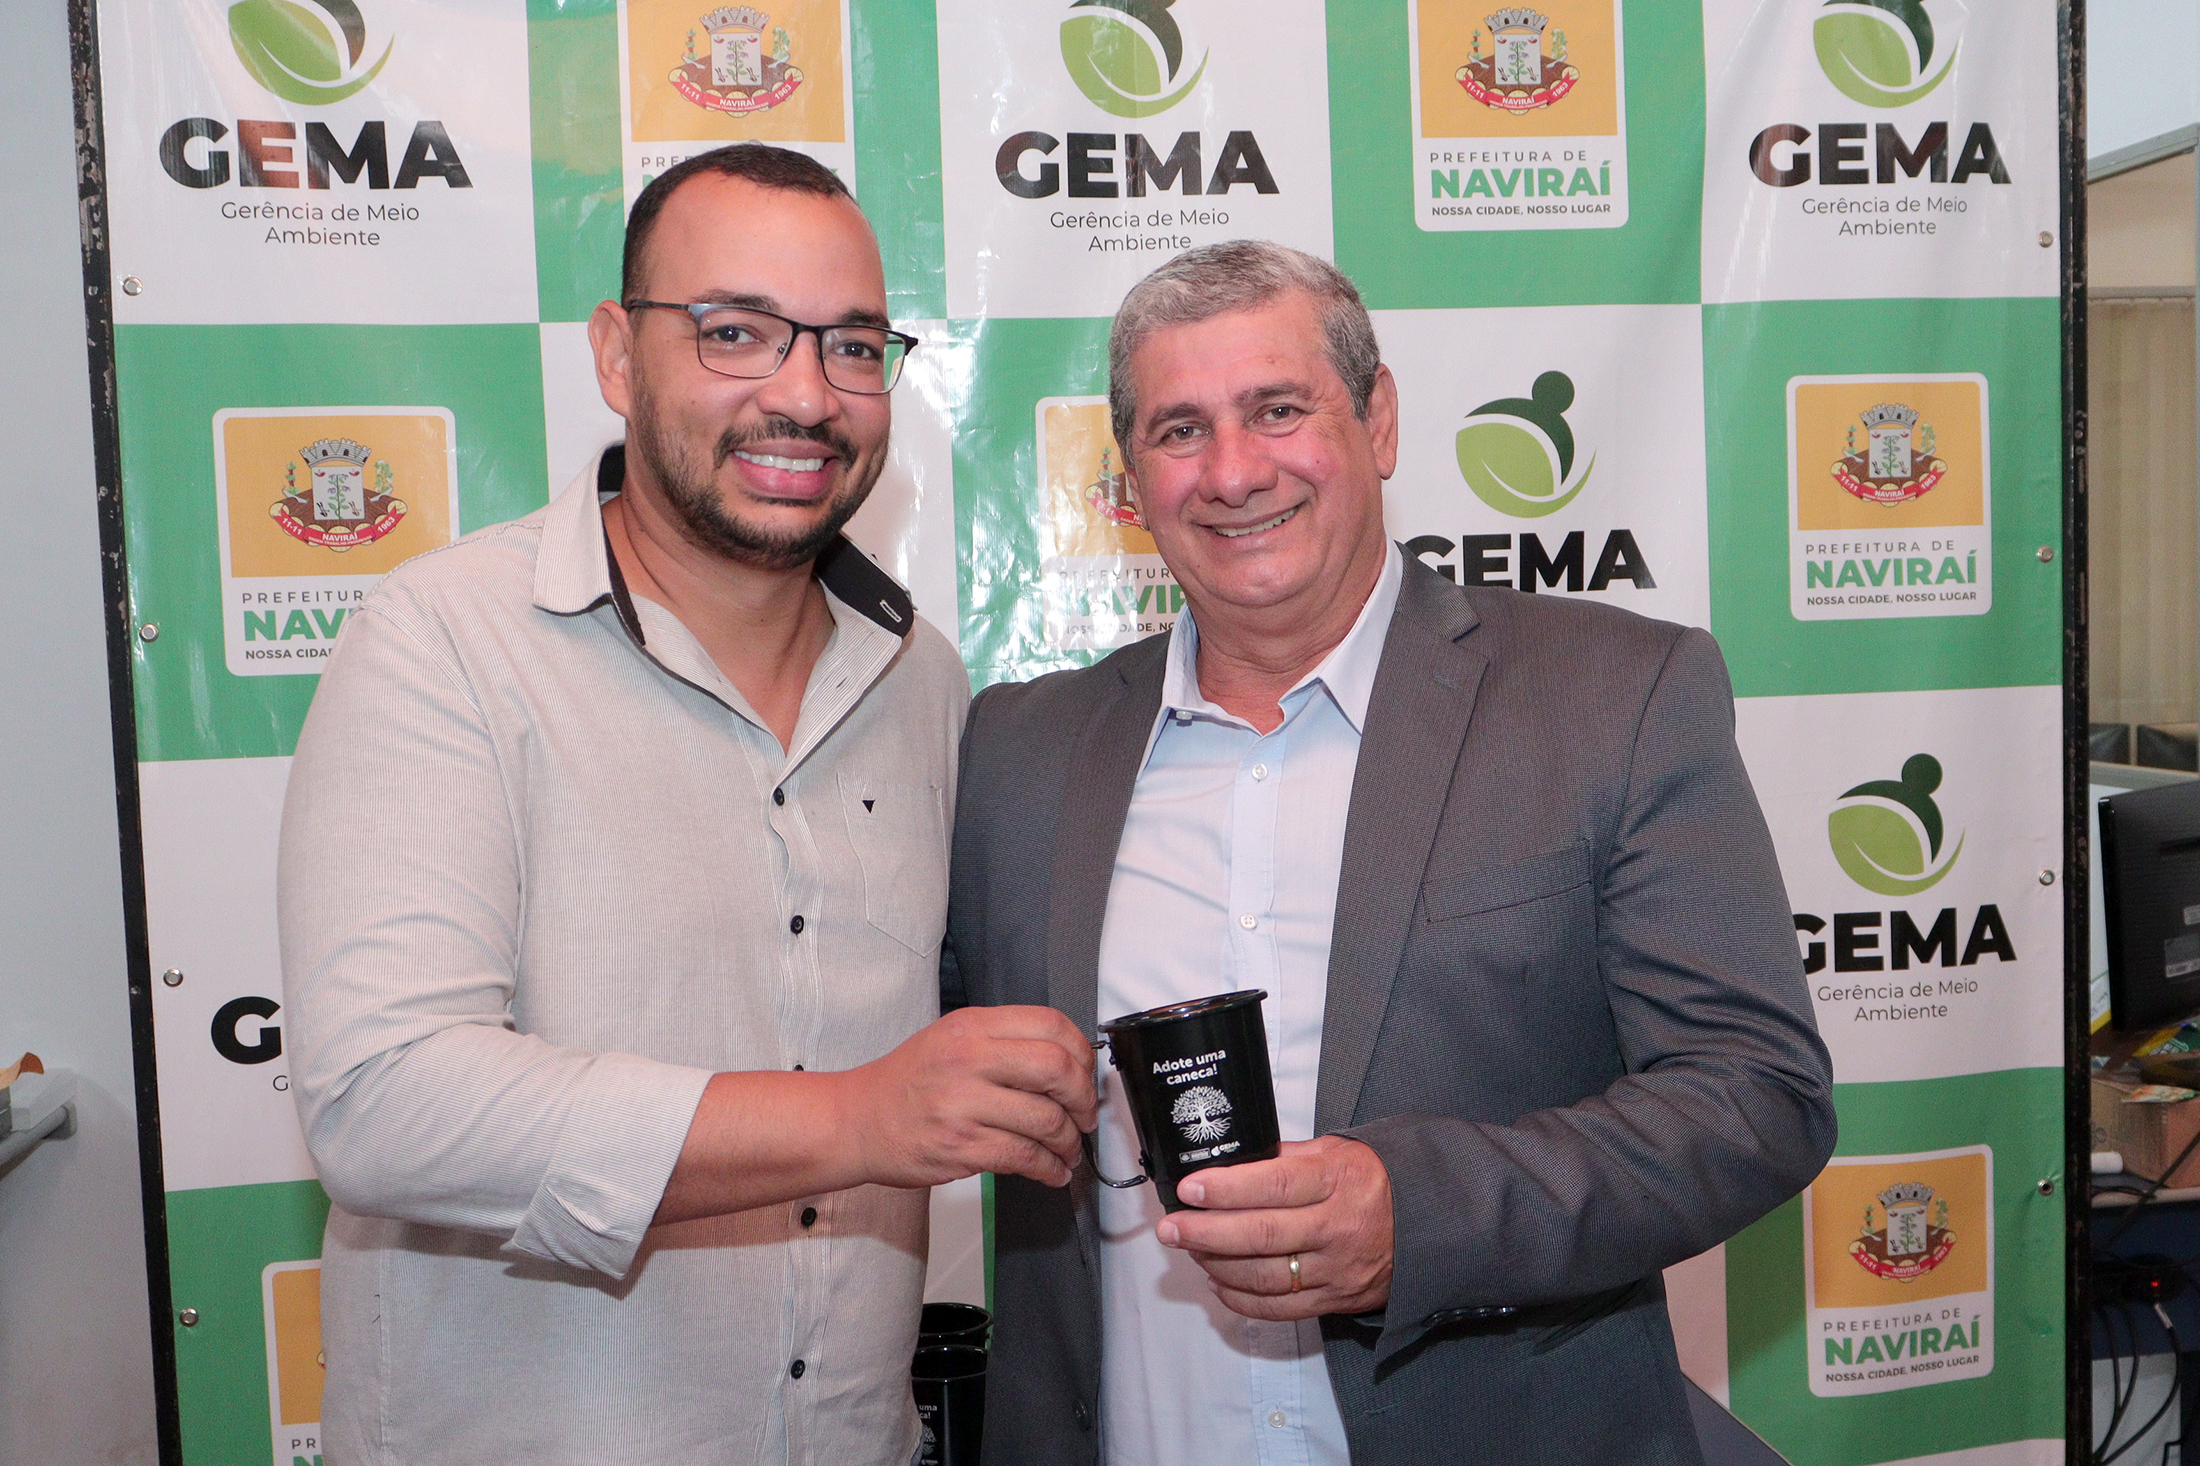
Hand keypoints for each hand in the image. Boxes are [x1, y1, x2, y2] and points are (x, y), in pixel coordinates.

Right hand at [839, 1006, 1097, 1189]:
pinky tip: (1052, 1171)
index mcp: (973, 1027)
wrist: (856, 1120)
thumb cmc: (906, 1083)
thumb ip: (1003, 1041)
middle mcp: (969, 1058)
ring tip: (1068, 1150)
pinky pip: (1023, 1157)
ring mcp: (964, 1103)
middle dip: (1084, 1099)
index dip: (1082, 1053)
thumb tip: (1065, 1063)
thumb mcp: (952, 1038)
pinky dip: (1049, 1168)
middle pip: (1057, 1069)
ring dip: (1069, 1141)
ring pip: (1045, 1119)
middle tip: (1085, 1116)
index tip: (1086, 1075)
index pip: (1050, 1025)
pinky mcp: (960, 1146)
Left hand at [1155, 1136, 1392, 1320]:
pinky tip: (1218, 1281)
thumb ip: (1287, 1158)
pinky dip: (1241, 1299)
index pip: (1274, 1185)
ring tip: (1190, 1249)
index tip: (1190, 1188)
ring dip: (1217, 1265)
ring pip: (1265, 1275)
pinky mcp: (1335, 1300)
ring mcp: (1337, 1269)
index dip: (1227, 1189)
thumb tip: (1231, 1163)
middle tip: (1171, 1227)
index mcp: (1338, 1180)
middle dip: (1206, 1231)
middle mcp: (1337, 1227)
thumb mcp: (1337, 1152)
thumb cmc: (1375, 1181)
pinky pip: (1280, 1308)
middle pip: (1261, 1234)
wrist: (1429, 1224)